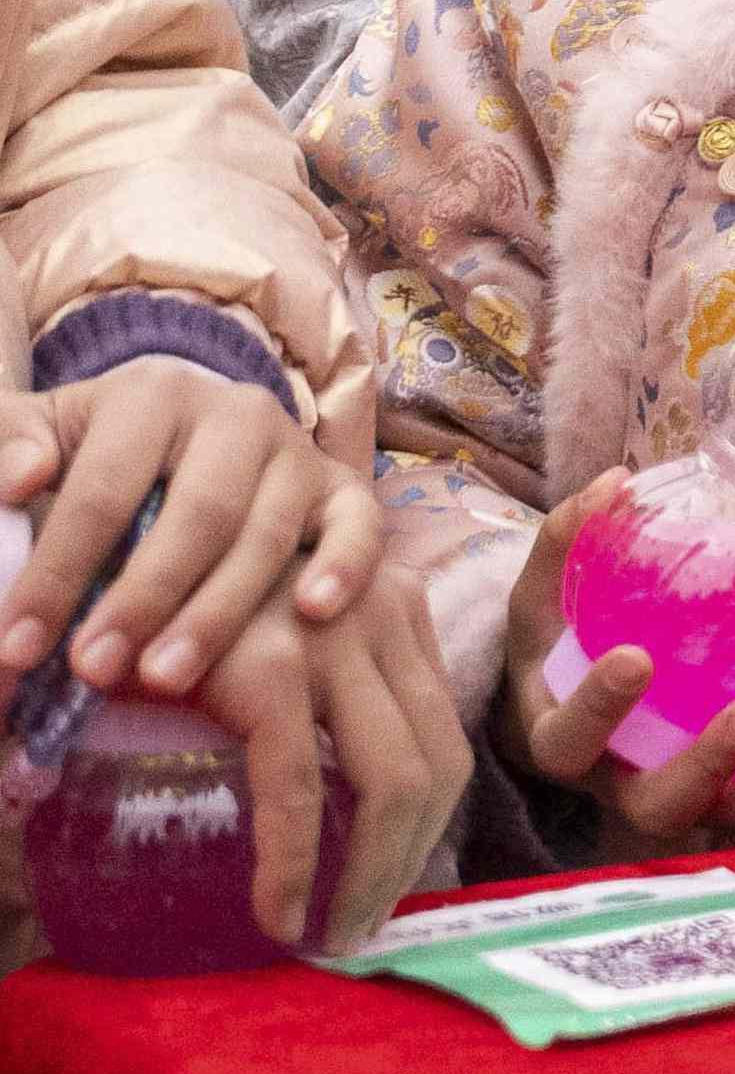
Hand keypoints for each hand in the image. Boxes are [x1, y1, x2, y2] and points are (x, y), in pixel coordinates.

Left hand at [0, 357, 381, 692]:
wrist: (181, 432)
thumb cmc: (96, 454)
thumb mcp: (41, 434)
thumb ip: (13, 444)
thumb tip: (20, 475)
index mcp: (154, 395)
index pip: (103, 489)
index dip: (58, 571)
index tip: (16, 647)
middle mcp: (238, 413)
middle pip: (196, 512)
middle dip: (141, 597)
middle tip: (93, 670)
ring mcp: (298, 451)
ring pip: (265, 535)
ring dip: (217, 612)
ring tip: (165, 678)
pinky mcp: (343, 488)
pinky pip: (360, 525)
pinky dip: (344, 566)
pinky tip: (314, 613)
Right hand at [189, 563, 471, 951]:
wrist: (122, 561)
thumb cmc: (200, 606)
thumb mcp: (290, 631)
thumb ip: (333, 690)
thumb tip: (351, 809)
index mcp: (397, 605)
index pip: (445, 732)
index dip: (430, 821)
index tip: (392, 882)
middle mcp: (383, 612)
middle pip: (437, 764)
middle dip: (407, 861)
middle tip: (362, 925)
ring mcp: (332, 638)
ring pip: (392, 782)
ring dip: (369, 875)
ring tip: (331, 931)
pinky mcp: (270, 669)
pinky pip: (299, 788)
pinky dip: (295, 865)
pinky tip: (280, 913)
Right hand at [494, 472, 734, 845]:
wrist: (569, 702)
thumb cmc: (558, 644)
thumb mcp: (544, 597)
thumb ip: (568, 542)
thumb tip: (614, 483)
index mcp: (563, 740)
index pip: (569, 743)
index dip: (598, 711)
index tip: (635, 658)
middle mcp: (622, 781)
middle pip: (661, 807)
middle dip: (708, 765)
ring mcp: (684, 793)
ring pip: (734, 817)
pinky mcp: (732, 788)